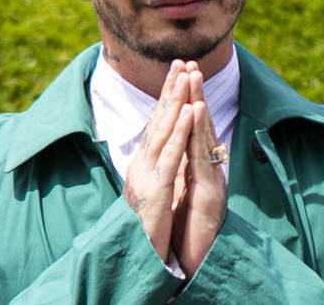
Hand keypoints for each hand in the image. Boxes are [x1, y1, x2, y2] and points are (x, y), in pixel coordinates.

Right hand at [122, 60, 194, 261]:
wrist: (133, 263)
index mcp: (142, 166)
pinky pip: (171, 157)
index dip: (167, 98)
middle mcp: (140, 166)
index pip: (157, 125)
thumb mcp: (152, 193)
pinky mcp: (154, 192)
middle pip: (158, 122)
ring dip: (176, 101)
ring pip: (164, 132)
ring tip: (187, 75)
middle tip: (182, 61)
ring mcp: (145, 178)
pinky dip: (181, 132)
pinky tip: (190, 111)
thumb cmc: (145, 231)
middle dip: (171, 90)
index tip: (178, 71)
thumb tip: (164, 150)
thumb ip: (158, 170)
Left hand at [170, 62, 227, 274]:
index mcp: (197, 169)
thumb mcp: (184, 194)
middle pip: (199, 127)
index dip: (186, 103)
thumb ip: (184, 171)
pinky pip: (202, 159)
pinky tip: (197, 113)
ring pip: (203, 137)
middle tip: (190, 64)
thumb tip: (179, 151)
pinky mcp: (210, 194)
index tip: (181, 75)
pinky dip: (199, 134)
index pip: (190, 130)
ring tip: (194, 79)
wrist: (200, 262)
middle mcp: (208, 170)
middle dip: (194, 94)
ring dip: (199, 105)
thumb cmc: (192, 231)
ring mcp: (211, 180)